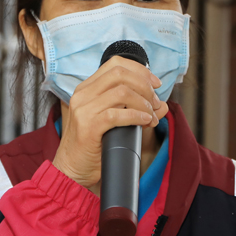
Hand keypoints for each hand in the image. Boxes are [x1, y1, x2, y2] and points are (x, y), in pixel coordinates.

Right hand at [52, 57, 168, 188]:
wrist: (72, 171)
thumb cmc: (93, 147)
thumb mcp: (115, 123)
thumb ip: (136, 109)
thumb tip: (163, 105)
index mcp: (87, 88)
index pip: (115, 64)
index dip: (140, 70)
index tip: (155, 83)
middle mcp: (82, 94)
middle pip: (120, 74)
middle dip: (144, 86)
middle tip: (155, 102)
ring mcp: (83, 110)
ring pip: (121, 92)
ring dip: (143, 103)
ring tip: (151, 116)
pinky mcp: (88, 127)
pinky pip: (117, 114)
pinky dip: (136, 116)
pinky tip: (144, 121)